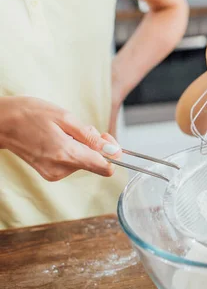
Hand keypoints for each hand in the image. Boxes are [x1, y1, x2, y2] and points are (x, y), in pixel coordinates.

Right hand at [0, 97, 122, 180]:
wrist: (0, 122)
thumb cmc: (30, 114)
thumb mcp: (65, 118)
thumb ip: (91, 137)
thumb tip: (113, 151)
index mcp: (66, 155)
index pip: (105, 168)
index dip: (112, 154)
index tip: (106, 139)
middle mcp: (61, 169)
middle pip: (95, 163)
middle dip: (93, 145)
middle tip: (77, 128)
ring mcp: (54, 173)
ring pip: (83, 162)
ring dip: (81, 146)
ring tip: (61, 132)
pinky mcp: (50, 174)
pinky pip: (72, 163)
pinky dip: (71, 151)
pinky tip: (57, 139)